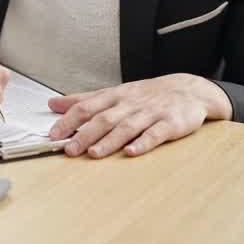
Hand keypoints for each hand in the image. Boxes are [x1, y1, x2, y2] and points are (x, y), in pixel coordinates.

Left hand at [46, 74, 232, 157]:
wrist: (190, 89)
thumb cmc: (148, 95)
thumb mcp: (115, 93)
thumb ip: (84, 100)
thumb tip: (53, 104)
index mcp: (115, 97)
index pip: (88, 107)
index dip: (69, 120)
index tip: (54, 134)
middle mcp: (130, 104)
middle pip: (105, 118)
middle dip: (86, 134)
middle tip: (69, 149)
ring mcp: (151, 113)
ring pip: (127, 126)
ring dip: (110, 141)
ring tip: (94, 154)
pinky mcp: (170, 123)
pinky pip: (156, 133)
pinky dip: (144, 142)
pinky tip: (132, 152)